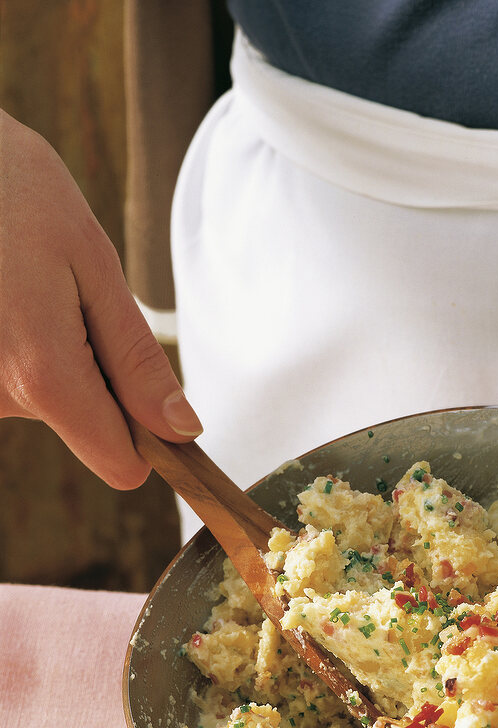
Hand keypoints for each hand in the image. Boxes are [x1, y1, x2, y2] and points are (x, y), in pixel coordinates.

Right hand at [0, 110, 201, 488]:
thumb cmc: (11, 193)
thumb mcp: (92, 265)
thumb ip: (135, 358)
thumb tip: (180, 430)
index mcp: (43, 376)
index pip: (121, 464)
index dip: (149, 436)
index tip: (152, 391)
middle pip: (86, 427)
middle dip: (97, 375)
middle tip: (68, 299)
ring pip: (48, 402)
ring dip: (54, 354)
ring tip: (29, 288)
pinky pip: (13, 382)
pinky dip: (21, 347)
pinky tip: (8, 298)